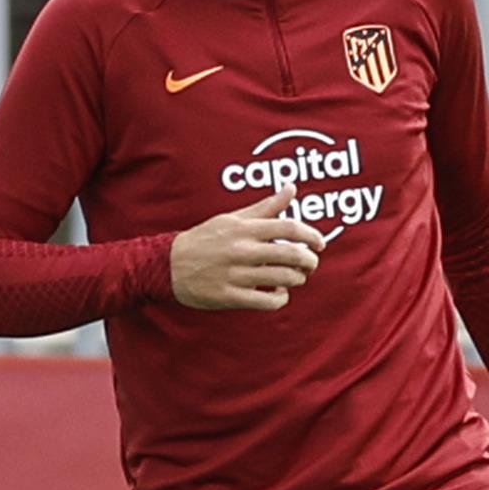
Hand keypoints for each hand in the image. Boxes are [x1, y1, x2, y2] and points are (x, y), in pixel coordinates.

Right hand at [170, 186, 322, 311]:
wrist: (168, 265)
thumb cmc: (204, 240)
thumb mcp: (232, 219)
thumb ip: (265, 207)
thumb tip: (291, 188)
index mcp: (244, 229)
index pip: (288, 226)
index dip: (311, 235)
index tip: (320, 243)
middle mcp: (242, 250)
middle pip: (291, 254)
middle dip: (310, 260)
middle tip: (311, 263)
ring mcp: (236, 275)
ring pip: (283, 278)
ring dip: (297, 279)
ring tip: (296, 277)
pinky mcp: (230, 297)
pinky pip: (267, 301)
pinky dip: (281, 298)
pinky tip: (279, 293)